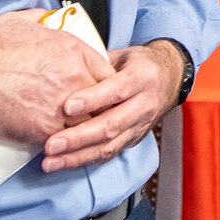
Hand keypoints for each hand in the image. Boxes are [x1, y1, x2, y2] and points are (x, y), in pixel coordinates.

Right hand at [0, 8, 113, 142]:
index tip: (100, 94)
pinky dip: (65, 144)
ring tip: (81, 135)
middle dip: (101, 109)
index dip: (106, 86)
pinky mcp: (47, 130)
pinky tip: (62, 145)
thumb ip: (44, 20)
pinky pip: (67, 141)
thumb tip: (50, 18)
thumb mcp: (22, 21)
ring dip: (85, 130)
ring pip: (89, 124)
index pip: (109, 74)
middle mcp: (76, 78)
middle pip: (105, 102)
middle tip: (94, 117)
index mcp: (75, 51)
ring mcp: (64, 106)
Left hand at [38, 41, 183, 172]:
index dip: (93, 100)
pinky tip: (64, 163)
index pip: (118, 90)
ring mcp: (141, 125)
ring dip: (78, 156)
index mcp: (142, 77)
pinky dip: (85, 160)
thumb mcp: (122, 56)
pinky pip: (110, 153)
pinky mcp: (134, 139)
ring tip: (51, 161)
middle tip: (51, 144)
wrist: (169, 79)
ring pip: (110, 145)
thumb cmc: (138, 64)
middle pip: (113, 124)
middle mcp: (145, 104)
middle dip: (79, 137)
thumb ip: (97, 65)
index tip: (66, 107)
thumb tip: (63, 69)